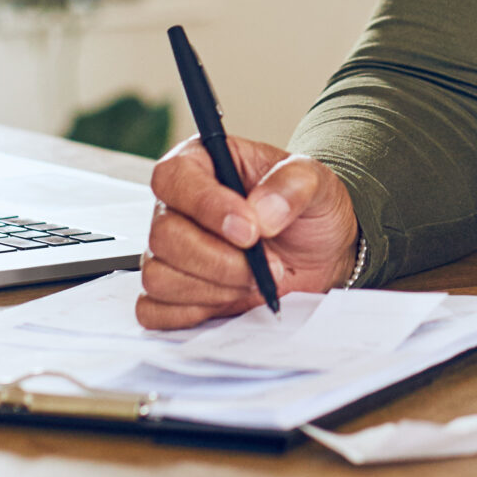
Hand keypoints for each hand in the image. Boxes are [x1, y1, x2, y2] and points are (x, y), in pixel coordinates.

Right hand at [136, 137, 358, 328]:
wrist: (320, 252)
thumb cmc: (307, 208)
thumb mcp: (315, 181)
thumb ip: (292, 184)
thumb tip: (262, 212)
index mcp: (200, 164)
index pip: (174, 178)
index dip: (206, 206)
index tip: (249, 231)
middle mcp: (176, 207)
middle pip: (164, 235)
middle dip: (220, 260)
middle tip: (267, 265)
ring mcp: (169, 252)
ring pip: (159, 276)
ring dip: (215, 289)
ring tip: (256, 280)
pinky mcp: (171, 294)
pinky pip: (156, 311)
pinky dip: (193, 313)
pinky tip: (231, 299)